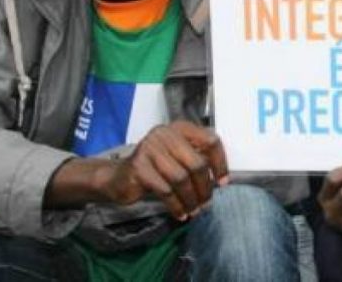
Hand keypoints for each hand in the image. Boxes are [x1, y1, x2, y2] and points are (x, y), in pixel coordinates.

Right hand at [99, 121, 228, 220]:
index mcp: (180, 128)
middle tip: (206, 203)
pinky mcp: (139, 167)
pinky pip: (166, 190)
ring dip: (191, 199)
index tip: (222, 182)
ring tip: (194, 210)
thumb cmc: (155, 168)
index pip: (210, 141)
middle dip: (204, 187)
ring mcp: (150, 149)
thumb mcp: (178, 158)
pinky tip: (181, 213)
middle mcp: (165, 134)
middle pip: (197, 163)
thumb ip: (197, 161)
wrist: (119, 178)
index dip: (220, 163)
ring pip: (182, 179)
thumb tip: (220, 180)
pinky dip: (177, 205)